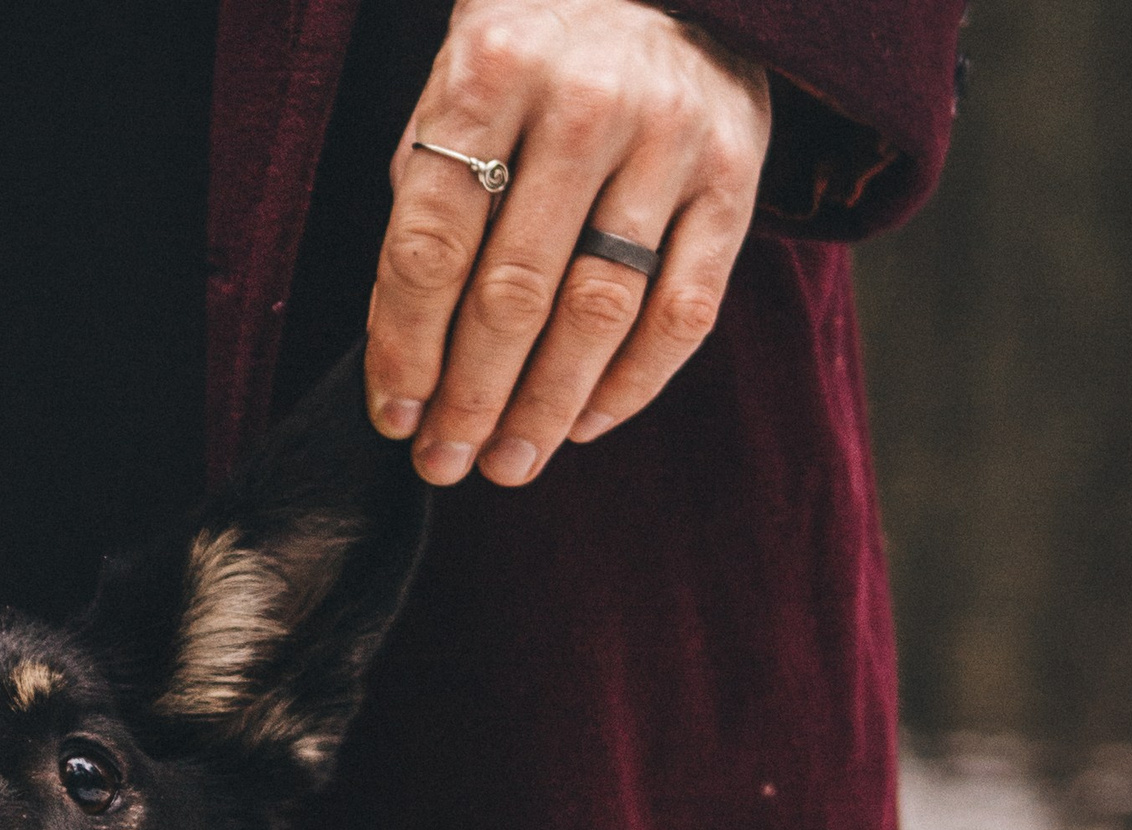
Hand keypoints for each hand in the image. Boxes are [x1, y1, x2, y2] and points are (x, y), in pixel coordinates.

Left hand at [364, 0, 771, 484]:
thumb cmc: (530, 64)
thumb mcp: (455, 102)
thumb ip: (427, 211)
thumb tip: (404, 364)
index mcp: (492, 74)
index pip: (432, 243)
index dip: (405, 346)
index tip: (394, 416)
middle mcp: (585, 102)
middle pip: (515, 290)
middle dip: (472, 397)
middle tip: (446, 463)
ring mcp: (671, 138)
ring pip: (601, 310)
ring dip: (547, 406)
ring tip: (509, 463)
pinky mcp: (737, 175)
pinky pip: (686, 308)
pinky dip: (635, 382)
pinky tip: (587, 423)